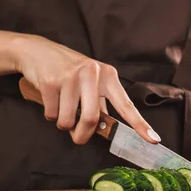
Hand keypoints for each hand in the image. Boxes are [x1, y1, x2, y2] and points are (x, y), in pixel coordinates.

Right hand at [11, 35, 160, 144]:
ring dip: (63, 124)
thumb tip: (105, 128)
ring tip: (61, 108)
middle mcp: (92, 73)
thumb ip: (99, 102)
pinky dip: (50, 115)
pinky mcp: (50, 82)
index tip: (153, 140)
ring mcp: (71, 76)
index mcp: (107, 75)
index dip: (140, 124)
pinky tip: (50, 99)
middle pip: (93, 118)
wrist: (37, 51)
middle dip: (83, 135)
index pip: (126, 104)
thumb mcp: (90, 80)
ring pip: (69, 120)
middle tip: (78, 138)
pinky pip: (52, 114)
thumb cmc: (67, 70)